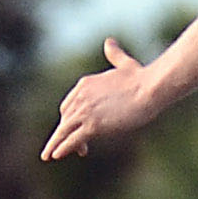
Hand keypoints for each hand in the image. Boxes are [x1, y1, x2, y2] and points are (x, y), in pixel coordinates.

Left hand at [42, 38, 164, 161]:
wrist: (149, 89)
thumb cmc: (141, 78)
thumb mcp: (124, 64)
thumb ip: (115, 55)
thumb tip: (109, 42)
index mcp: (85, 84)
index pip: (69, 105)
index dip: (69, 118)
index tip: (73, 129)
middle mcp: (81, 97)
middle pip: (65, 118)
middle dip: (63, 133)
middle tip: (61, 147)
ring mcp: (86, 111)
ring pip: (64, 130)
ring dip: (56, 144)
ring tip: (48, 155)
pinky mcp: (93, 125)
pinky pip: (72, 139)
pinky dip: (62, 148)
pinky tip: (56, 155)